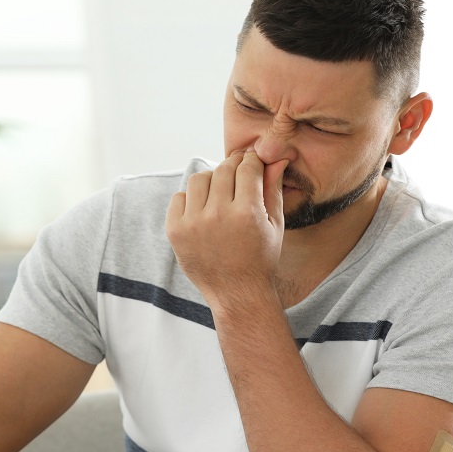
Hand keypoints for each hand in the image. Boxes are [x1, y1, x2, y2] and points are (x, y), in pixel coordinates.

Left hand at [165, 150, 288, 305]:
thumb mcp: (275, 224)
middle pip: (223, 169)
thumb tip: (277, 158)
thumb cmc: (260, 258)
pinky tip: (203, 210)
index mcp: (246, 213)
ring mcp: (193, 223)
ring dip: (212, 180)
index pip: (247, 167)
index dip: (252, 161)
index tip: (252, 164)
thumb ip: (273, 188)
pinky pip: (179, 197)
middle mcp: (218, 215)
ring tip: (220, 193)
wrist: (236, 293)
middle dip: (234, 167)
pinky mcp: (175, 231)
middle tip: (238, 175)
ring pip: (200, 179)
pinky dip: (191, 199)